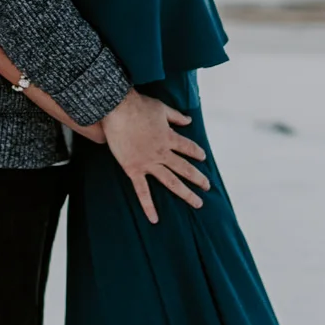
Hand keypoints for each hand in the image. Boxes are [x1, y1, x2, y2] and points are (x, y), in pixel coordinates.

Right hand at [100, 89, 207, 224]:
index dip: (196, 152)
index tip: (203, 157)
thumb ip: (176, 116)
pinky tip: (155, 219)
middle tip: (207, 187)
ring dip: (186, 193)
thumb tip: (189, 120)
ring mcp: (149, 163)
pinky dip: (148, 206)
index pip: (188, 147)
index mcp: (169, 137)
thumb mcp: (162, 108)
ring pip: (171, 181)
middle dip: (198, 178)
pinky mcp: (134, 169)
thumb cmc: (138, 106)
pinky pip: (142, 191)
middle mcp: (162, 153)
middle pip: (185, 168)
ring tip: (197, 203)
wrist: (117, 110)